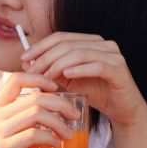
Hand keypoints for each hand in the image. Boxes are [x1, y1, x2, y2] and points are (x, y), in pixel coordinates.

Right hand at [0, 72, 74, 147]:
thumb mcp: (4, 129)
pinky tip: (55, 144)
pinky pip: (33, 135)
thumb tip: (50, 104)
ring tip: (68, 133)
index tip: (56, 88)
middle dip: (61, 104)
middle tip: (74, 115)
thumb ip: (18, 114)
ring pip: (36, 114)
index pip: (17, 79)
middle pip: (34, 97)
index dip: (39, 78)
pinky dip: (49, 137)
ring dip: (58, 123)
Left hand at [21, 32, 146, 128]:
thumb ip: (52, 69)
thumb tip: (27, 63)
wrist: (122, 111)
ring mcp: (114, 55)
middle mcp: (103, 44)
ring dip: (59, 64)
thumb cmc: (96, 93)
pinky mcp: (120, 70)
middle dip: (46, 57)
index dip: (40, 46)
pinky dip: (79, 69)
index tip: (24, 58)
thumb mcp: (69, 80)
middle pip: (67, 44)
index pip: (60, 37)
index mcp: (90, 41)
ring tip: (46, 76)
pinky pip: (97, 66)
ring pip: (80, 53)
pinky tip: (66, 76)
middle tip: (33, 71)